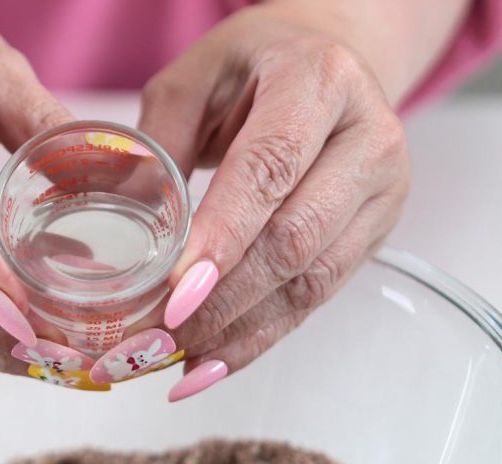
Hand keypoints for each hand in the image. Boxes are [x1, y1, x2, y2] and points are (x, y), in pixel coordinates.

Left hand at [93, 2, 410, 399]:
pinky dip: (258, 338)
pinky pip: (316, 300)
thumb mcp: (193, 79)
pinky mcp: (375, 235)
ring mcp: (381, 192)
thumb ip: (158, 146)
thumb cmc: (255, 66)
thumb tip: (120, 232)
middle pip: (294, 241)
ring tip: (171, 361)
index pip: (269, 170)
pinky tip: (209, 362)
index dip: (221, 241)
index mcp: (317, 81)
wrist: (331, 63)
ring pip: (309, 284)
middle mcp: (366, 138)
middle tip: (151, 342)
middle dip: (218, 304)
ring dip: (235, 333)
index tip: (172, 298)